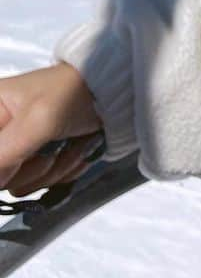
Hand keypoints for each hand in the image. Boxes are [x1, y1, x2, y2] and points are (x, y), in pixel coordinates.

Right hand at [0, 63, 103, 197]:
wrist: (112, 93)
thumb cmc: (73, 93)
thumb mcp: (37, 120)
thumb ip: (3, 153)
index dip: (4, 164)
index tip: (19, 159)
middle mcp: (0, 131)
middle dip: (31, 166)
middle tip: (50, 145)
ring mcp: (18, 148)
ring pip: (18, 185)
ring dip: (51, 168)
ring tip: (67, 142)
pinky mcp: (37, 160)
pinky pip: (39, 185)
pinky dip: (62, 171)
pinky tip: (73, 149)